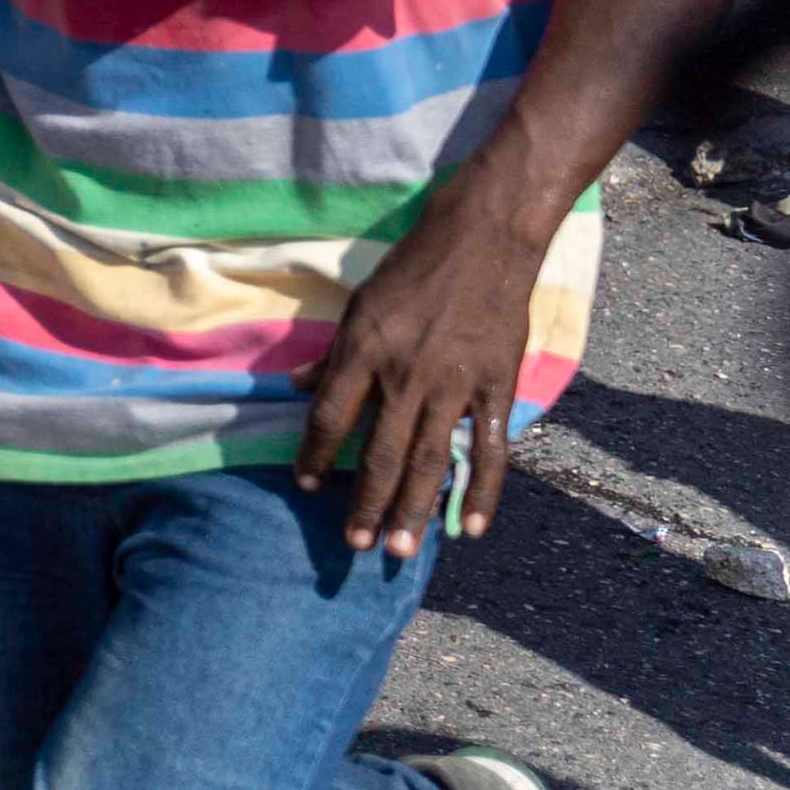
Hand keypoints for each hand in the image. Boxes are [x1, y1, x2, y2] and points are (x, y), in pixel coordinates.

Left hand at [296, 193, 547, 556]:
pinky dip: (482, 491)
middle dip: (366, 503)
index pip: (329, 417)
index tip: (304, 486)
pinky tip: (471, 527)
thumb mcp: (358, 304)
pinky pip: (490, 450)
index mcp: (364, 352)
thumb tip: (292, 387)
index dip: (314, 455)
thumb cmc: (413, 268)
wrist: (483, 240)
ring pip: (431, 461)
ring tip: (401, 549)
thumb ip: (331, 353)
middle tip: (356, 544)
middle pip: (380, 453)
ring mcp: (454, 385)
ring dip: (415, 509)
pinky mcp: (496, 388)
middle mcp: (406, 376)